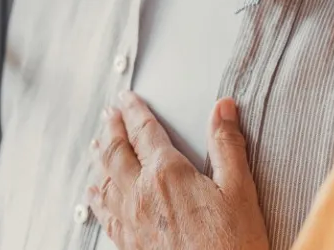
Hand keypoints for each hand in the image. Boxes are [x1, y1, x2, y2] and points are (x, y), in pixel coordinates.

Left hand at [86, 92, 268, 249]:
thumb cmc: (234, 245)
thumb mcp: (240, 189)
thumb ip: (227, 145)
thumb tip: (222, 107)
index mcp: (167, 174)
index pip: (144, 131)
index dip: (133, 110)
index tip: (126, 98)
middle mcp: (141, 195)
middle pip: (116, 152)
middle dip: (111, 129)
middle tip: (108, 113)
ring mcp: (131, 222)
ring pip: (104, 181)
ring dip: (99, 158)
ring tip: (96, 144)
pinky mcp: (129, 245)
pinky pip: (104, 214)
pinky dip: (96, 196)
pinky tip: (94, 193)